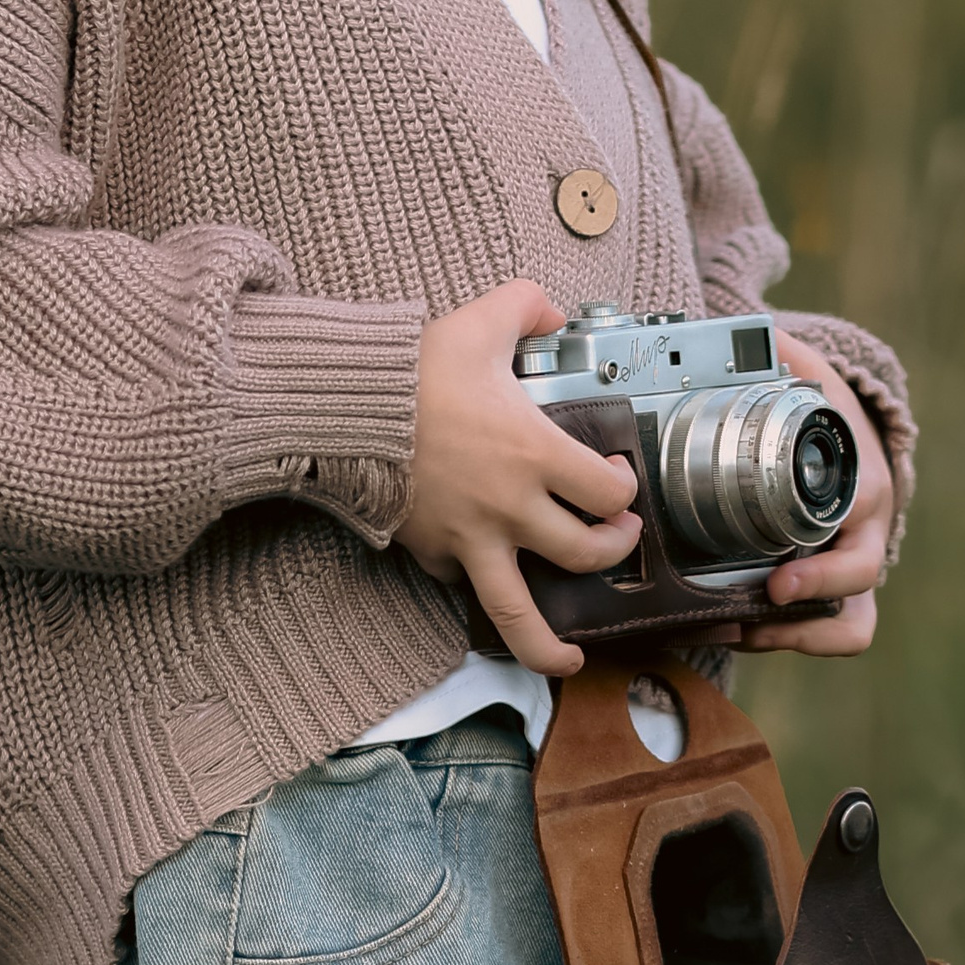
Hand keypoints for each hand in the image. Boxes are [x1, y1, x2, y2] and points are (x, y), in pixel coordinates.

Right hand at [396, 280, 640, 675]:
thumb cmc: (411, 370)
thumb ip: (527, 305)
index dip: (624, 489)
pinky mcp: (430, 550)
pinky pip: (460, 583)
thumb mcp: (480, 319)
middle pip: (585, 553)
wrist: (341, 407)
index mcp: (534, 454)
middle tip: (618, 538)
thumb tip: (550, 308)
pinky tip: (487, 586)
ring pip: (520, 612)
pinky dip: (475, 589)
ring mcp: (469, 539)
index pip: (608, 494)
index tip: (617, 479)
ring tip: (568, 659)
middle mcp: (510, 508)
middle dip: (613, 549)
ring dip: (548, 646)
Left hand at [739, 330, 892, 656]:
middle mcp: (865, 537)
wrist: (858, 451)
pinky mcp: (838, 597)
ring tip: (739, 631)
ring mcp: (854, 572)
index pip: (858, 534)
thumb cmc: (833, 421)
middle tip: (760, 603)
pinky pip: (830, 635)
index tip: (778, 581)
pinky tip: (734, 630)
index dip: (822, 569)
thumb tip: (760, 326)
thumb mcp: (818, 382)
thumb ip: (789, 357)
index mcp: (863, 490)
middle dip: (809, 604)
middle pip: (857, 589)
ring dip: (798, 638)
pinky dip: (789, 641)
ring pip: (851, 627)